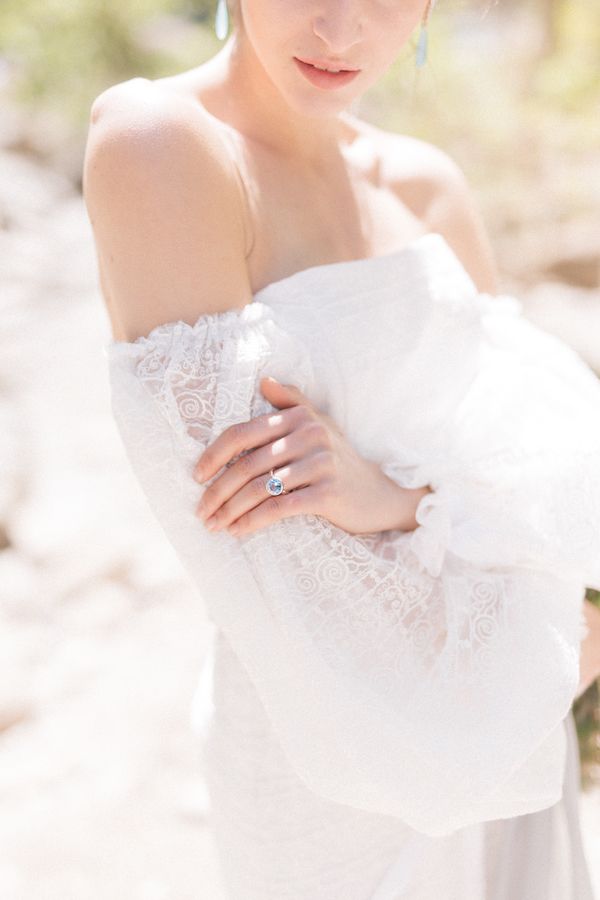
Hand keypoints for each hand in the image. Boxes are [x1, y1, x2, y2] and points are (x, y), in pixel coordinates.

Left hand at [193, 376, 428, 536]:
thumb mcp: (319, 425)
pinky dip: (254, 521)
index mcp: (300, 417)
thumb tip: (263, 379)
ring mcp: (321, 464)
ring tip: (214, 525)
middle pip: (247, 464)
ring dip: (231, 510)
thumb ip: (291, 402)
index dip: (214, 455)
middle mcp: (311, 435)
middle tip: (201, 511)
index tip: (196, 477)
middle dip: (218, 491)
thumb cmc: (338, 461)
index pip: (243, 433)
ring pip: (260, 488)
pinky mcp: (328, 493)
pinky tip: (239, 531)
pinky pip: (280, 508)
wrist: (379, 495)